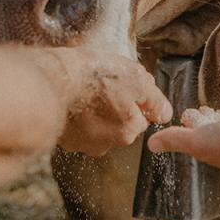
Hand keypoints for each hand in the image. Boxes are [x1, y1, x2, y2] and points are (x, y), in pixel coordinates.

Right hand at [43, 49, 171, 156]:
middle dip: (115, 109)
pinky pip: (77, 128)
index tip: (121, 85)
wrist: (53, 80)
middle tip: (103, 87)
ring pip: (98, 127)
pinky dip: (77, 117)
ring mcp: (82, 144)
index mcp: (127, 131)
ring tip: (85, 92)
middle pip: (119, 125)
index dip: (134, 98)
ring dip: (95, 114)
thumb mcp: (136, 78)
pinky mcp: (63, 139)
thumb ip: (155, 100)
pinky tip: (72, 100)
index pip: (141, 118)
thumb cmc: (96, 75)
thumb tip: (165, 114)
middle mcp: (106, 144)